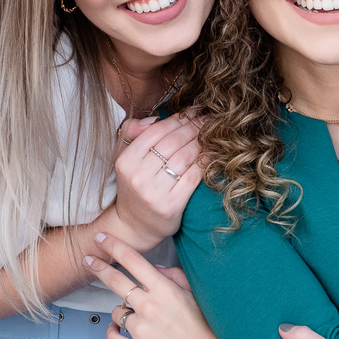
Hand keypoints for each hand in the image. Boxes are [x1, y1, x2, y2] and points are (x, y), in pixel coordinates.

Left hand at [83, 233, 221, 338]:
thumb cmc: (210, 330)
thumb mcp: (197, 295)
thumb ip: (175, 277)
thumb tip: (156, 269)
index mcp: (165, 290)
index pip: (133, 260)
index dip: (114, 246)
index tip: (101, 238)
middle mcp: (149, 307)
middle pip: (115, 280)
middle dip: (99, 267)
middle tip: (89, 260)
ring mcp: (141, 330)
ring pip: (116, 312)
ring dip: (123, 312)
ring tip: (141, 321)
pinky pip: (112, 336)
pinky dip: (114, 332)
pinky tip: (120, 330)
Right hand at [110, 113, 202, 251]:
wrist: (133, 226)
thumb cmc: (134, 187)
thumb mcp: (125, 160)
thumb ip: (132, 134)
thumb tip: (154, 118)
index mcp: (126, 161)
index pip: (156, 132)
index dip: (178, 119)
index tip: (193, 112)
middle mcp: (138, 176)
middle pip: (173, 143)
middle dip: (194, 127)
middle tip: (208, 120)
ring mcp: (155, 192)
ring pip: (184, 158)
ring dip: (201, 142)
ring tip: (211, 133)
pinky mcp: (171, 205)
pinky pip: (193, 177)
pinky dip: (205, 163)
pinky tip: (212, 154)